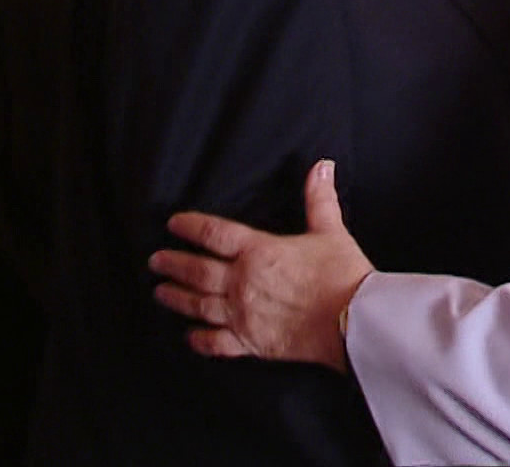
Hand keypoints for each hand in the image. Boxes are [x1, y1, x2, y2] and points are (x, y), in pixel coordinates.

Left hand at [150, 160, 372, 372]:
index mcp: (259, 252)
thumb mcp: (331, 231)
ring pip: (198, 305)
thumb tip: (322, 166)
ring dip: (176, 298)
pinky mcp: (250, 342)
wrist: (354, 320)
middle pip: (196, 270)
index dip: (191, 226)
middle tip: (156, 260)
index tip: (174, 224)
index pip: (214, 234)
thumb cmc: (343, 275)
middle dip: (173, 264)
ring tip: (161, 292)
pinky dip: (199, 339)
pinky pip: (215, 342)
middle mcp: (242, 283)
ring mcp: (242, 315)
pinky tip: (190, 336)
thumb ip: (319, 199)